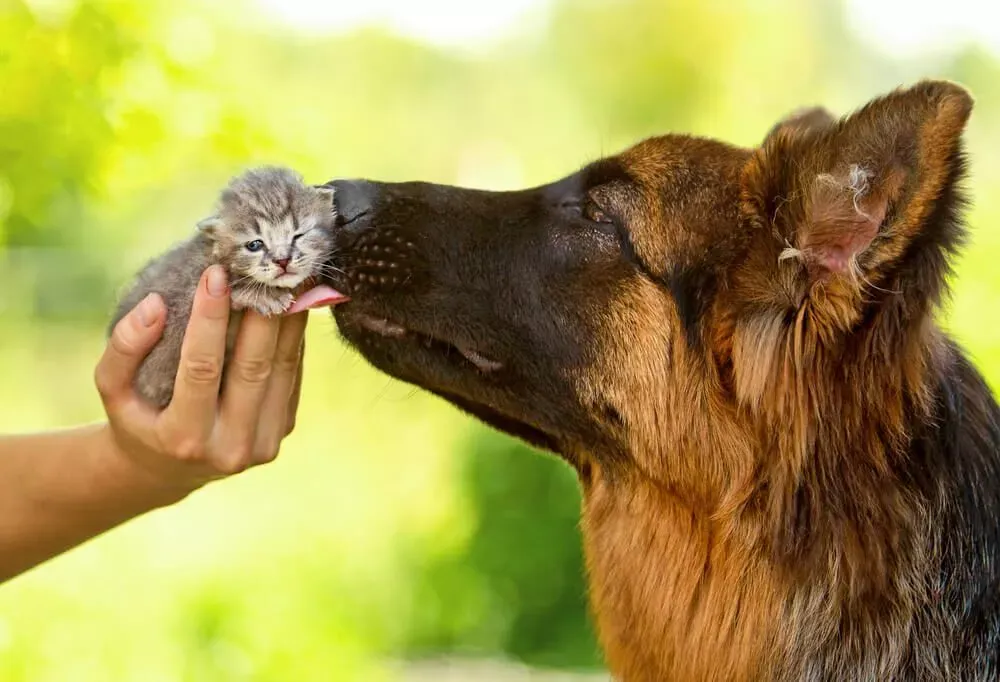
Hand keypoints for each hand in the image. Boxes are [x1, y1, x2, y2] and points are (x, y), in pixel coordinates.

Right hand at [94, 265, 306, 495]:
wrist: (167, 469)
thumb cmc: (136, 418)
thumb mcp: (112, 388)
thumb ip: (123, 348)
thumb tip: (156, 305)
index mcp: (183, 438)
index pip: (202, 369)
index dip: (209, 319)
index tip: (215, 274)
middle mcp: (230, 447)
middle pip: (252, 368)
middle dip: (258, 313)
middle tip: (262, 271)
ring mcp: (262, 444)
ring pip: (282, 370)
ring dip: (287, 322)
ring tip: (286, 280)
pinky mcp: (282, 432)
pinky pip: (292, 377)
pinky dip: (293, 339)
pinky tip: (292, 307)